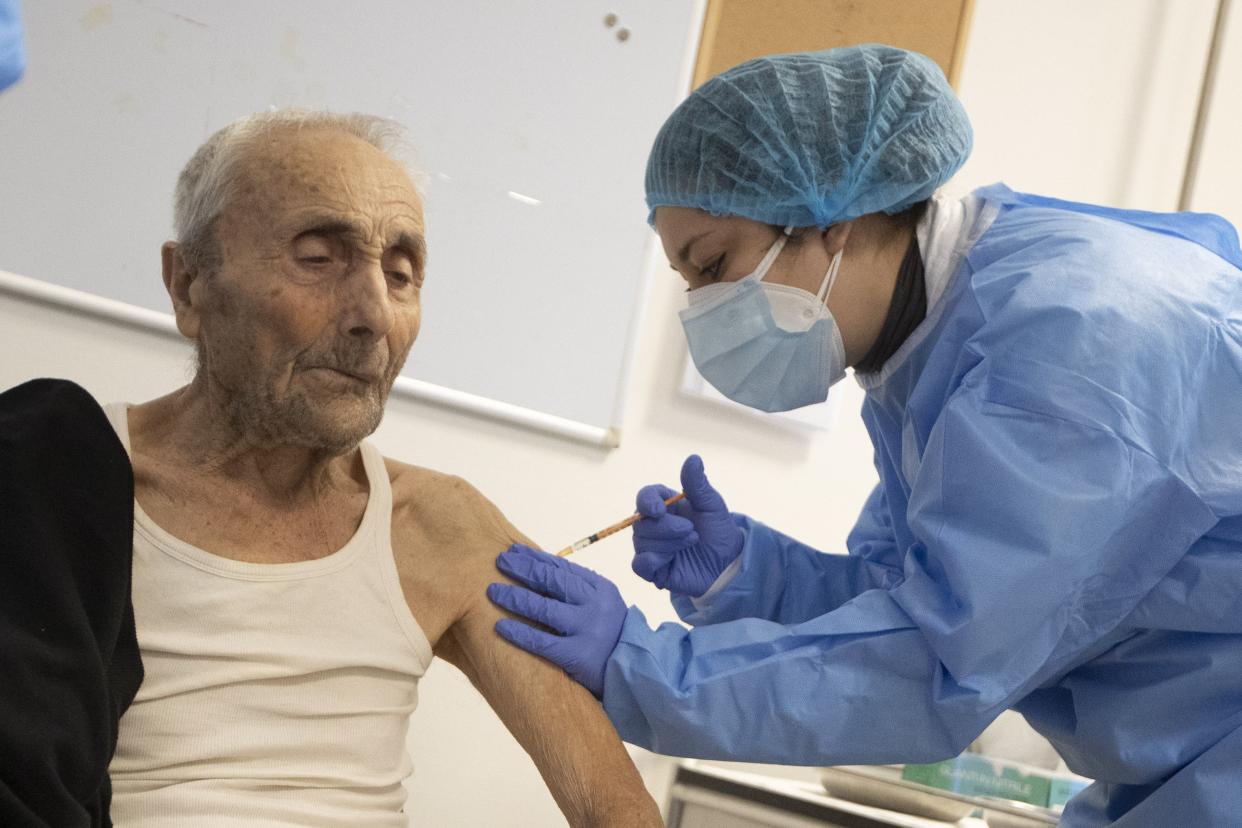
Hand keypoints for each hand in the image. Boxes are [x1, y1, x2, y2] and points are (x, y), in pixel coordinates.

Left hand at [488, 544, 626, 697]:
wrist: (636, 670)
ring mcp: (588, 629)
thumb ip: (578, 591)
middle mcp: (596, 605)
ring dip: (515, 597)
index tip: (514, 551)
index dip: (535, 558)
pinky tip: (501, 626)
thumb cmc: (610, 634)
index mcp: (601, 588)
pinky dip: (519, 633)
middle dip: (523, 568)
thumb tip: (537, 571)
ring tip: (494, 590)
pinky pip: (542, 641)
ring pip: (544, 608)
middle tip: (500, 562)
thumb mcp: (602, 605)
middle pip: (553, 581)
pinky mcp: (578, 655)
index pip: (563, 567)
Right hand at [631, 454, 742, 596]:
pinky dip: (652, 561)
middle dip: (667, 527)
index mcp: (665, 505)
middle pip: (641, 522)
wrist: (728, 563)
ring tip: (691, 543)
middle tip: (692, 531)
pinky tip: (672, 560)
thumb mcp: (712, 506)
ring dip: (668, 544)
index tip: (659, 509)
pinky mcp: (652, 569)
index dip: (647, 502)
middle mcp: (653, 525)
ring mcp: (651, 547)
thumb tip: (693, 458)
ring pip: (641, 542)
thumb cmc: (719, 531)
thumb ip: (698, 484)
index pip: (645, 497)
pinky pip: (638, 565)